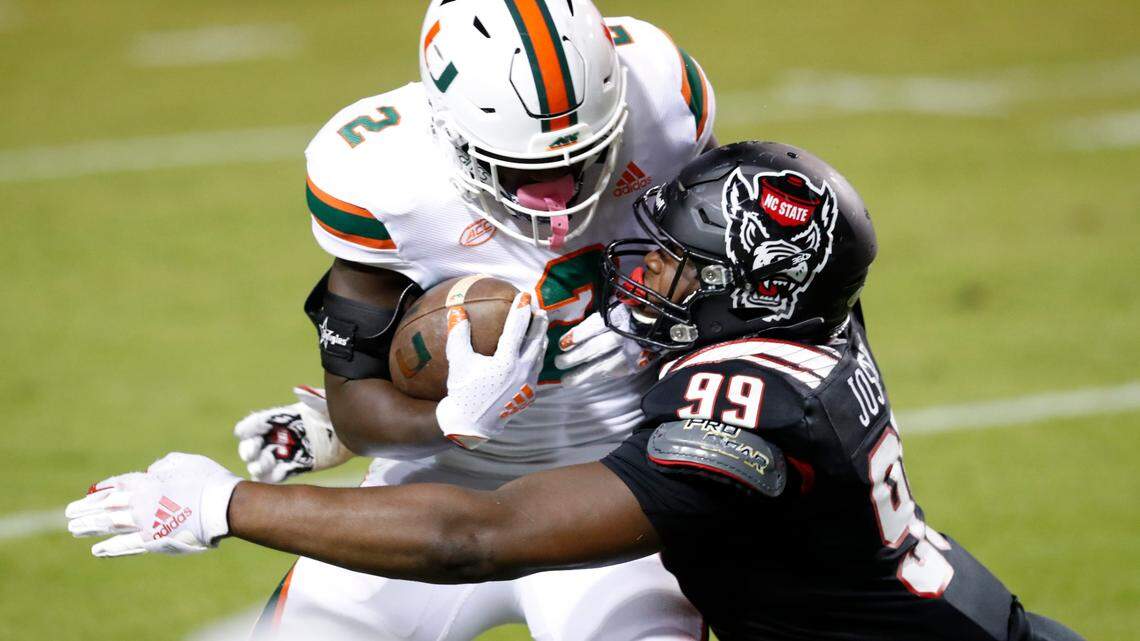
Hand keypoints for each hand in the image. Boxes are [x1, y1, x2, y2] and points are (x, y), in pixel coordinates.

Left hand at [66, 453, 241, 556]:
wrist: (222, 505)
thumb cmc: (209, 480)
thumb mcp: (187, 462)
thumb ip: (166, 465)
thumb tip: (152, 470)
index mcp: (148, 482)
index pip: (118, 485)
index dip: (102, 489)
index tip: (90, 493)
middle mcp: (140, 502)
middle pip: (106, 506)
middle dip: (86, 509)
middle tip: (70, 513)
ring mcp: (144, 523)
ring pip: (110, 525)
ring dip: (90, 527)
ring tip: (75, 530)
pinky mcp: (154, 541)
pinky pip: (127, 545)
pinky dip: (111, 547)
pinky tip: (97, 549)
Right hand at [234, 386, 354, 482]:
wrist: (353, 432)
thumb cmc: (336, 412)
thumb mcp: (325, 402)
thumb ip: (312, 398)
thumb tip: (298, 391)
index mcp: (282, 418)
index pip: (257, 422)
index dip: (249, 427)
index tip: (243, 432)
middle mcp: (280, 436)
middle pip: (254, 444)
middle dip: (248, 448)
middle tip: (251, 453)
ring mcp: (287, 453)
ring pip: (263, 462)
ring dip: (259, 465)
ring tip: (263, 467)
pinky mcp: (297, 466)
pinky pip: (279, 475)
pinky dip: (274, 476)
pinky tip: (277, 475)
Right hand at [436, 292, 548, 448]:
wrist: (471, 425)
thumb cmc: (462, 391)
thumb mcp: (458, 362)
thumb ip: (458, 334)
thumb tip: (457, 310)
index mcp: (506, 363)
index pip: (517, 328)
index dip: (521, 309)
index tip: (525, 294)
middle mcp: (522, 372)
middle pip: (537, 340)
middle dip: (539, 321)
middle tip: (539, 306)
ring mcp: (528, 385)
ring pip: (540, 355)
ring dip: (541, 338)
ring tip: (540, 325)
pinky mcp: (530, 395)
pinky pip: (538, 370)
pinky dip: (537, 356)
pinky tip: (534, 352)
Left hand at [554, 306, 659, 386]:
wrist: (662, 323)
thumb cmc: (633, 311)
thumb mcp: (618, 306)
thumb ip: (601, 316)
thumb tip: (575, 331)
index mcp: (618, 316)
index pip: (595, 326)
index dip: (577, 335)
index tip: (563, 344)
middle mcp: (624, 334)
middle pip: (596, 347)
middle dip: (575, 357)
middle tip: (559, 363)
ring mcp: (630, 351)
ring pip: (603, 365)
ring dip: (583, 374)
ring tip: (566, 381)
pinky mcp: (636, 363)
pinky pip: (614, 372)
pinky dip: (597, 376)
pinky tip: (585, 380)